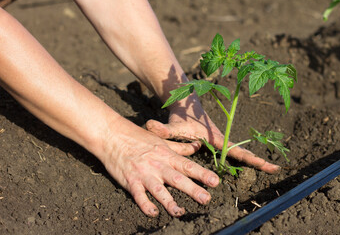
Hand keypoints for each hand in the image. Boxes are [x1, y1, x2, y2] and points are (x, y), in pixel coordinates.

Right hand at [99, 116, 219, 216]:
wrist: (113, 136)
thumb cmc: (139, 138)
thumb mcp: (162, 141)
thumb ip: (180, 147)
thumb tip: (197, 146)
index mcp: (167, 156)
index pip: (188, 166)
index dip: (202, 174)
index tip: (215, 182)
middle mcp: (158, 165)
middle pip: (178, 179)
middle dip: (193, 189)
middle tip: (206, 199)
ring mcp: (144, 174)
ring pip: (159, 190)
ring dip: (169, 202)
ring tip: (180, 212)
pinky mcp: (130, 181)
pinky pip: (138, 195)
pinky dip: (145, 204)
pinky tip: (153, 213)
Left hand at [146, 95, 280, 173]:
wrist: (186, 105)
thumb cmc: (181, 117)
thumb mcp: (173, 126)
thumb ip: (163, 130)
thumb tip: (150, 127)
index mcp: (216, 138)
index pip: (236, 151)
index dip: (251, 159)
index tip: (268, 165)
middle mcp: (222, 140)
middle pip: (242, 152)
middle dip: (258, 161)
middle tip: (276, 169)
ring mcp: (221, 142)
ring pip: (239, 152)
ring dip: (253, 160)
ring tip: (270, 169)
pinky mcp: (217, 143)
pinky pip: (232, 152)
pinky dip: (242, 158)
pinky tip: (248, 166)